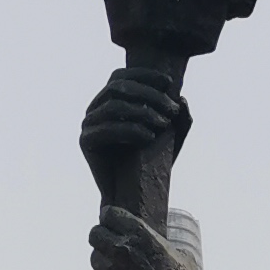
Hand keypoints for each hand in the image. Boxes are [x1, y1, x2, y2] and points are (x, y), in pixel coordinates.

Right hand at [80, 67, 190, 192]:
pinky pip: (107, 129)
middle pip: (118, 87)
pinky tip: (149, 137)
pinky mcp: (86, 141)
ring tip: (163, 124)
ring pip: (114, 106)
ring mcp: (88, 124)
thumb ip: (179, 119)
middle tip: (171, 109)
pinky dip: (131, 130)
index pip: (122, 76)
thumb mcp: (170, 138)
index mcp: (109, 100)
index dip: (144, 75)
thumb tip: (182, 100)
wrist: (131, 194)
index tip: (169, 83)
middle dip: (149, 94)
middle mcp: (95, 108)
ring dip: (142, 112)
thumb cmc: (150, 162)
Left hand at [91, 212, 203, 269]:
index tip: (111, 221)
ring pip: (94, 256)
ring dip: (102, 258)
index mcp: (140, 233)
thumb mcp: (180, 255)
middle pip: (95, 233)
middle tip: (109, 242)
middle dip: (102, 236)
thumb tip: (161, 242)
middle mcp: (121, 248)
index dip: (110, 217)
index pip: (110, 214)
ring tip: (115, 265)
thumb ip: (162, 244)